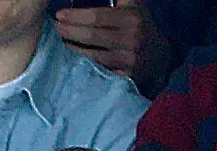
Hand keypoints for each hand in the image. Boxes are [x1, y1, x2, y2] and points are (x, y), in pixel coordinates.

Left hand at [54, 0, 173, 90]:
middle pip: (92, 36)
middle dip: (70, 31)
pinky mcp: (126, 77)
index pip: (97, 17)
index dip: (76, 16)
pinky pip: (100, 70)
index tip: (60, 15)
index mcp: (131, 19)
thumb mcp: (132, 4)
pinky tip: (74, 59)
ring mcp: (129, 61)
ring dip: (73, 49)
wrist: (160, 56)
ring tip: (61, 41)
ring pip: (93, 55)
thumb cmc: (139, 24)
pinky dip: (85, 65)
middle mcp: (131, 40)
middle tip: (56, 28)